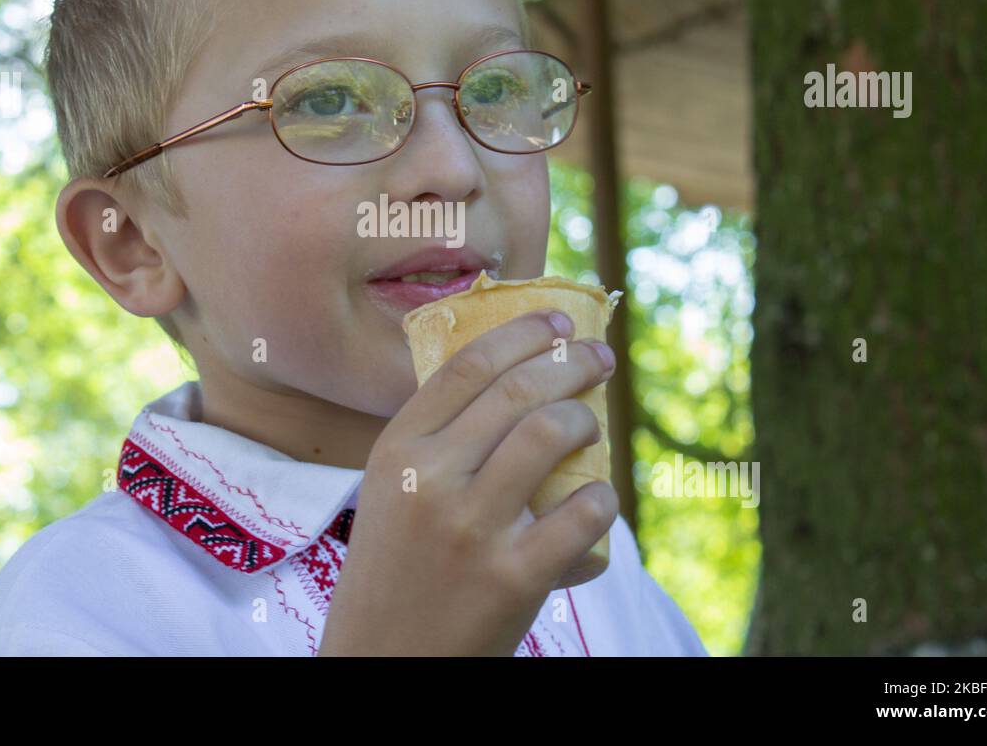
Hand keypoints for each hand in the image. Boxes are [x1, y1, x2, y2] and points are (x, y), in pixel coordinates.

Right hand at [319, 310, 617, 655]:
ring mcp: (471, 528)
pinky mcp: (513, 577)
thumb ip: (436, 442)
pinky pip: (583, 513)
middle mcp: (429, 480)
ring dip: (585, 422)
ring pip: (551, 434)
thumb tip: (513, 380)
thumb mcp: (390, 493)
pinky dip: (603, 501)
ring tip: (590, 428)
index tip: (559, 323)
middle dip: (572, 364)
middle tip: (598, 360)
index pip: (467, 366)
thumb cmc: (395, 571)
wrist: (383, 663)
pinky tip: (596, 502)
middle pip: (517, 390)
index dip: (522, 333)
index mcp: (396, 451)